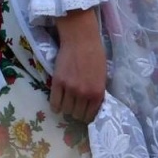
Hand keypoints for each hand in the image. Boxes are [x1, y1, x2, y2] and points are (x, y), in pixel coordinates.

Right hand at [49, 8, 106, 123]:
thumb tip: (91, 106)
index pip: (90, 115)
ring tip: (66, 103)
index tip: (83, 113)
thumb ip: (96, 92)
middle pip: (77, 114)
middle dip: (76, 113)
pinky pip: (54, 102)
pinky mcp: (58, 83)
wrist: (81, 40)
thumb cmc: (95, 56)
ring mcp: (70, 89)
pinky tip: (57, 104)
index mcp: (98, 93)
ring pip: (66, 110)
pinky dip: (55, 106)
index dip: (86, 116)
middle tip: (74, 107)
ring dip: (66, 109)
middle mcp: (84, 94)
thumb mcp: (102, 78)